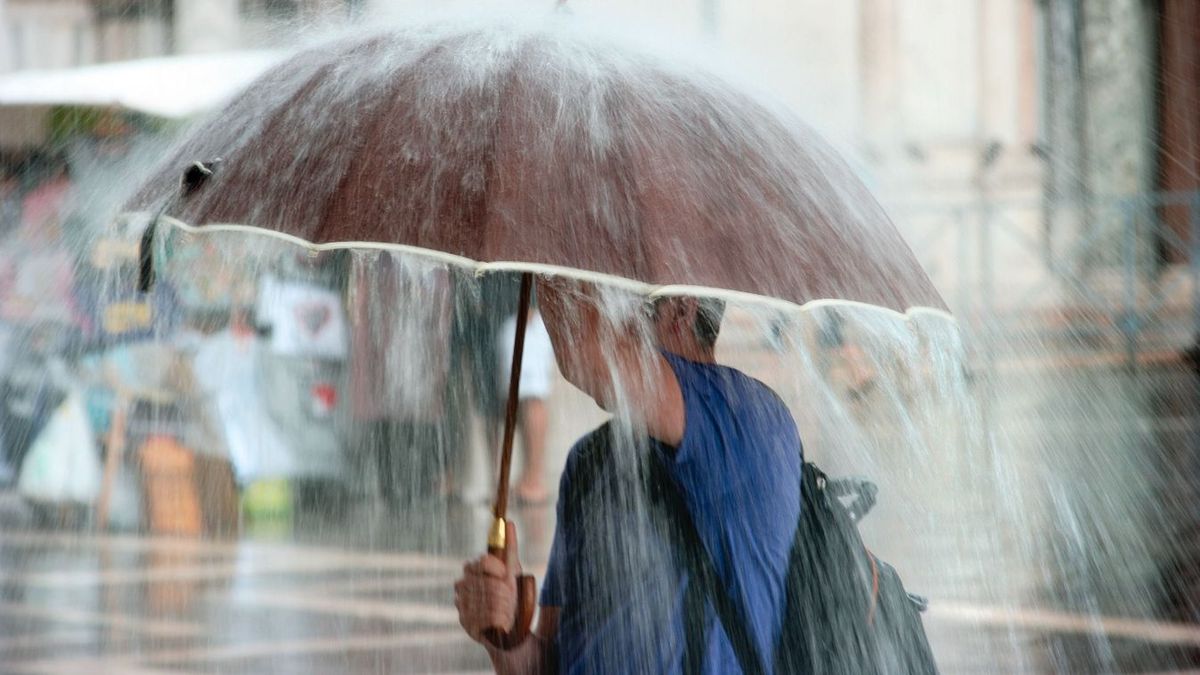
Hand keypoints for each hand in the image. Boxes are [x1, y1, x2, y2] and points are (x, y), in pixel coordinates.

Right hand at [454, 520, 522, 644]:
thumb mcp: (513, 570)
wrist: (512, 627)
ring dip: (503, 607)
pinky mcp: (464, 622)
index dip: (497, 569)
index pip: (482, 561)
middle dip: (503, 592)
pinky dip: (498, 621)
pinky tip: (501, 622)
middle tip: (511, 599)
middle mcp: (463, 585)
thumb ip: (510, 548)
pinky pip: (483, 619)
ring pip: (486, 601)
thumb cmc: (513, 595)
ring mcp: (461, 604)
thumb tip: (510, 523)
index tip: (506, 575)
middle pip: (485, 583)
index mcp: (473, 569)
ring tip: (508, 612)